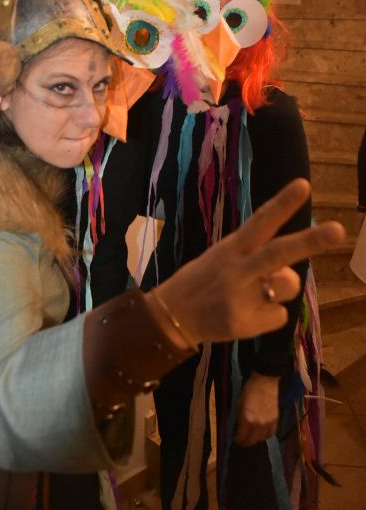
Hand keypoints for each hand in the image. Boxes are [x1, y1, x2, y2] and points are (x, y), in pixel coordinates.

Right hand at [157, 178, 343, 342]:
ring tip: (256, 292)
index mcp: (230, 248)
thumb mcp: (221, 257)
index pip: (260, 221)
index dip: (282, 203)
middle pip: (278, 252)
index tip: (303, 185)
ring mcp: (240, 298)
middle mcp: (236, 270)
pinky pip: (280, 315)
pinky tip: (246, 314)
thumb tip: (291, 271)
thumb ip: (255, 259)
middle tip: (337, 230)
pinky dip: (269, 315)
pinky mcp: (243, 324)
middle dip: (310, 241)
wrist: (171, 317)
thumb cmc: (203, 281)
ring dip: (283, 286)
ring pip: (289, 285)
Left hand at [234, 373, 278, 445]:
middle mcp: (259, 424)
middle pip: (252, 441)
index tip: (236, 438)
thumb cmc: (249, 390)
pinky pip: (271, 433)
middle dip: (246, 441)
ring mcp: (268, 423)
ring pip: (262, 439)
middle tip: (242, 439)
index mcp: (247, 419)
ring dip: (256, 439)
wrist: (265, 382)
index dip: (238, 439)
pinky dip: (265, 435)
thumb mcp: (239, 404)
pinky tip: (261, 433)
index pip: (242, 437)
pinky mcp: (276, 421)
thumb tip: (239, 427)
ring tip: (252, 436)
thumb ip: (239, 418)